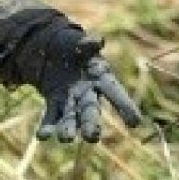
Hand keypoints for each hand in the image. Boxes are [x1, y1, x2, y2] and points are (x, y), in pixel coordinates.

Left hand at [0, 8, 141, 143]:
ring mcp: (71, 101)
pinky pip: (51, 117)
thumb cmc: (72, 44)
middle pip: (91, 111)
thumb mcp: (79, 41)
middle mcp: (88, 93)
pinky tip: (43, 136)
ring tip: (65, 138)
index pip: (116, 93)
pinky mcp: (54, 103)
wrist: (51, 49)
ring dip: (68, 128)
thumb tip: (97, 40)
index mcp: (101, 77)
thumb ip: (88, 43)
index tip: (135, 123)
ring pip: (71, 118)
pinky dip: (47, 127)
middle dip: (91, 124)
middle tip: (92, 137)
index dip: (126, 107)